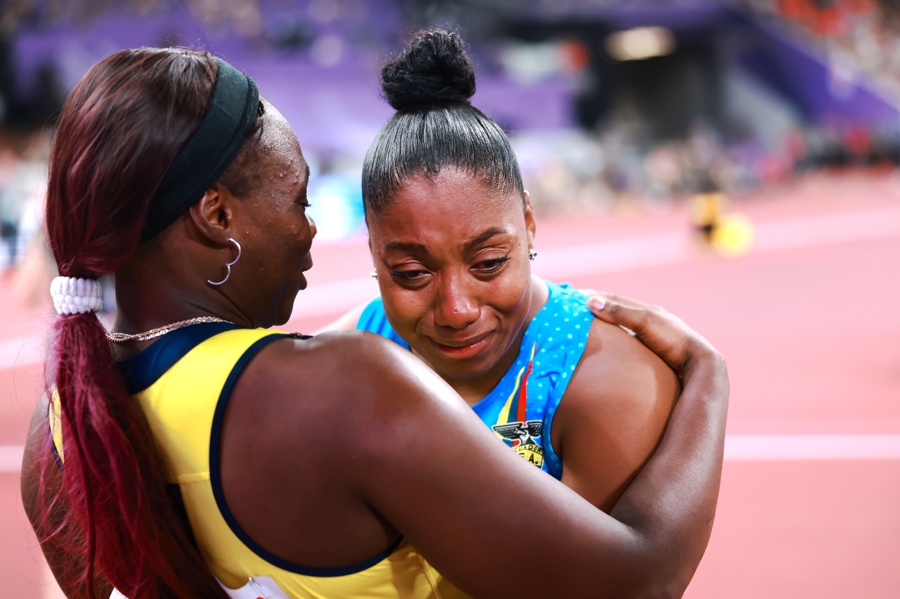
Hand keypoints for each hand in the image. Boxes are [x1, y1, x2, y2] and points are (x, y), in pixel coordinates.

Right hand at [586, 292, 722, 379]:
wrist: (698, 363)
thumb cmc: (672, 340)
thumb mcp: (644, 322)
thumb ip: (619, 313)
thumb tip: (591, 302)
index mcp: (646, 310)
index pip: (613, 299)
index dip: (593, 296)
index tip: (572, 296)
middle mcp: (650, 319)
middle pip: (618, 310)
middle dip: (597, 307)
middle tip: (575, 308)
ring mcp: (652, 336)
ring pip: (623, 326)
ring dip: (606, 323)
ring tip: (588, 325)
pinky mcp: (654, 351)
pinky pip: (629, 340)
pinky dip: (616, 338)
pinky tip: (611, 345)